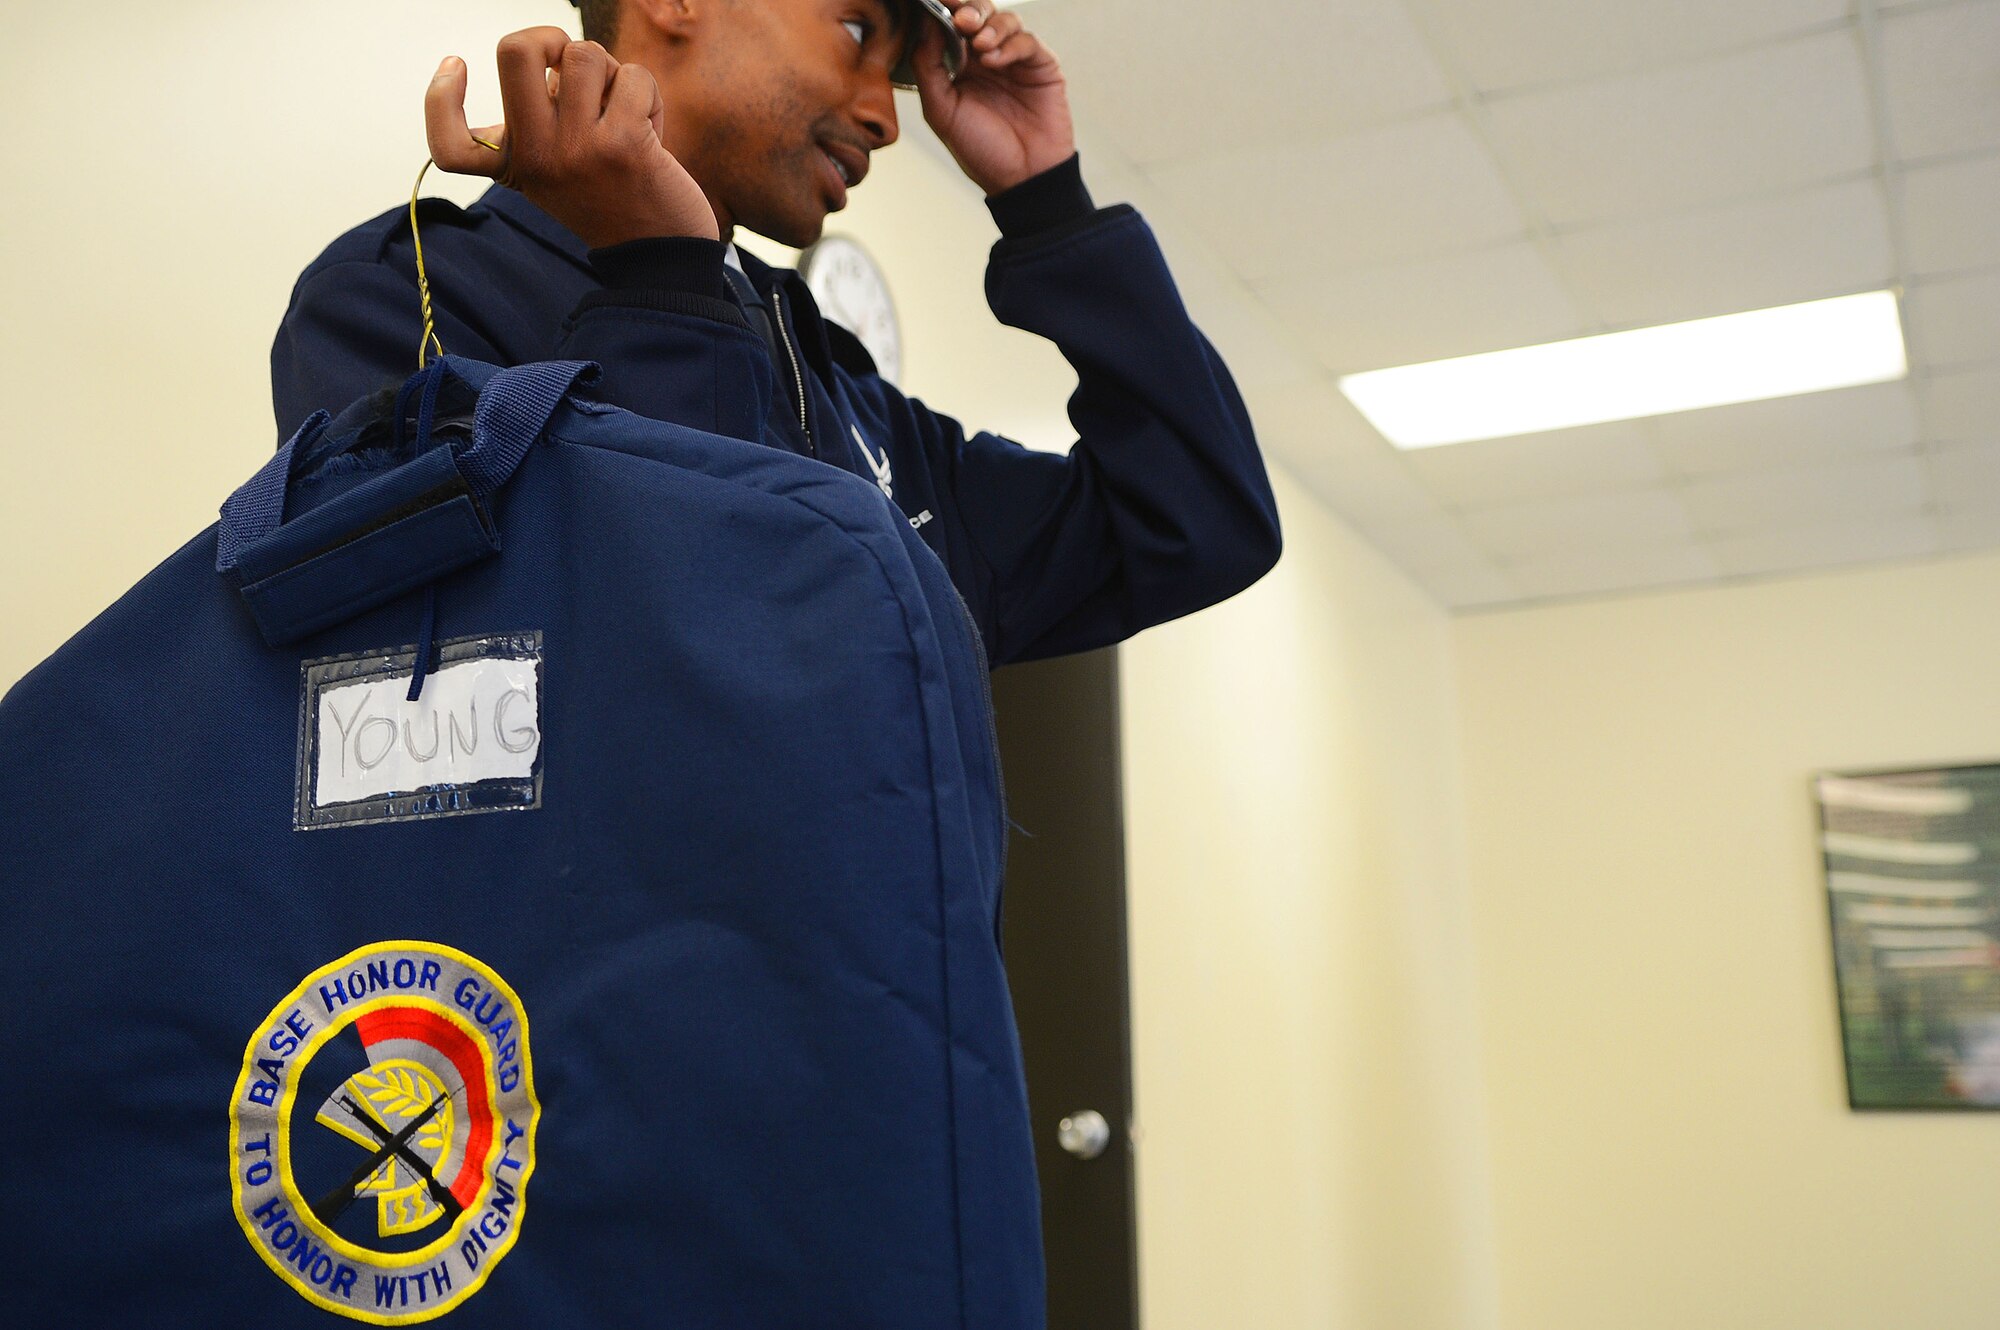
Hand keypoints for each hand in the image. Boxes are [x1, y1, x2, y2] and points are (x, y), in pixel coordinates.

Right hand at [425, 28, 718, 245]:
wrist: (663, 255)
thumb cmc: (613, 197)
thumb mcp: (559, 168)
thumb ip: (541, 119)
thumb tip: (554, 56)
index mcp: (514, 167)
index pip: (450, 146)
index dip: (438, 98)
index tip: (455, 65)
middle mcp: (537, 160)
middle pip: (516, 51)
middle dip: (550, 38)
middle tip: (571, 64)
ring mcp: (577, 151)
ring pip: (584, 54)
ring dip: (611, 71)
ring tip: (621, 107)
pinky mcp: (624, 144)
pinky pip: (633, 76)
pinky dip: (647, 92)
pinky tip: (651, 127)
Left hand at [913, 0, 1074, 196]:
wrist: (1022, 179)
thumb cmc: (981, 151)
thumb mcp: (941, 111)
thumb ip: (928, 67)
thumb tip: (924, 25)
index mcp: (958, 66)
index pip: (948, 24)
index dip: (942, 9)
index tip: (934, 1)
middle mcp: (986, 58)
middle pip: (977, 13)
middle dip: (967, 9)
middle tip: (960, 19)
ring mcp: (1015, 60)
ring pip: (1004, 19)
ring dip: (989, 25)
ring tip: (979, 44)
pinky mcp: (1041, 66)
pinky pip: (1027, 40)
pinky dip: (1010, 44)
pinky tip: (994, 60)